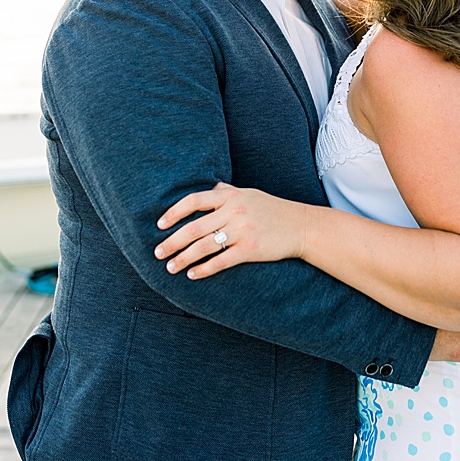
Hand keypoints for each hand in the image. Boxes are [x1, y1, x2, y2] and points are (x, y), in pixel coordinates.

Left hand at [154, 182, 304, 278]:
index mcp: (230, 195)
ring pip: (204, 246)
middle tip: (158, 252)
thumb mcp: (248, 194)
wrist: (301, 226)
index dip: (173, 212)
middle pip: (194, 227)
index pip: (194, 201)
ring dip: (184, 258)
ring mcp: (242, 231)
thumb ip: (226, 191)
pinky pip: (221, 261)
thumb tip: (210, 186)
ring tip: (170, 267)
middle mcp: (233, 211)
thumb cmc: (271, 209)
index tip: (159, 224)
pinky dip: (204, 269)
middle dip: (172, 241)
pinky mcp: (250, 250)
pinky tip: (192, 274)